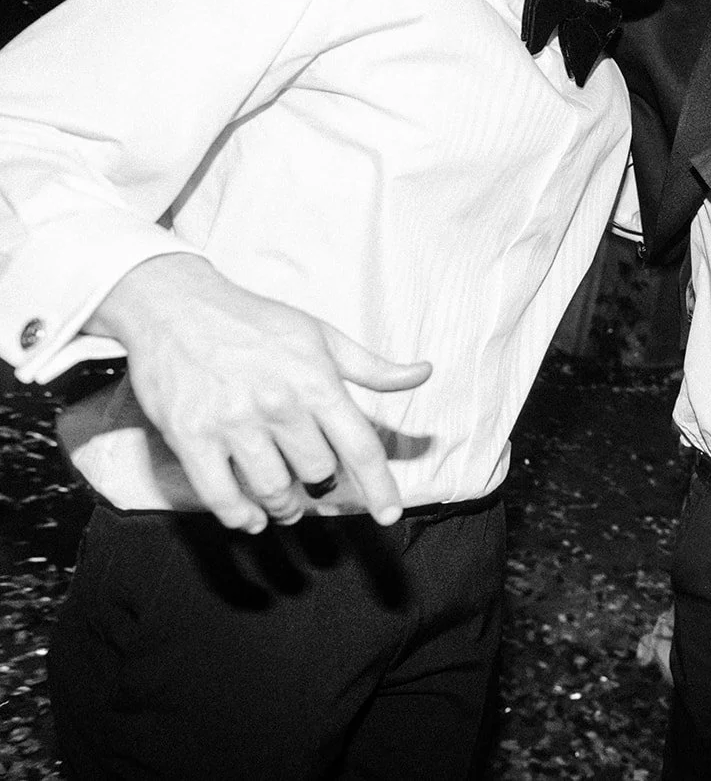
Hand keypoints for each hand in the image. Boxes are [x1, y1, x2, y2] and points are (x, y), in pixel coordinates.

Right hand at [91, 254, 430, 532]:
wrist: (176, 305)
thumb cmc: (255, 322)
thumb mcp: (321, 336)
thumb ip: (373, 367)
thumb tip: (423, 373)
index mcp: (316, 381)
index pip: (360, 447)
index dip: (380, 487)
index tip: (390, 515)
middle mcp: (279, 404)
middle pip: (317, 474)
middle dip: (320, 486)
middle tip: (312, 483)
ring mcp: (233, 421)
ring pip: (274, 490)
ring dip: (284, 506)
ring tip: (285, 504)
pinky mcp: (190, 435)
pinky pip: (221, 496)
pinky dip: (239, 516)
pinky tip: (250, 517)